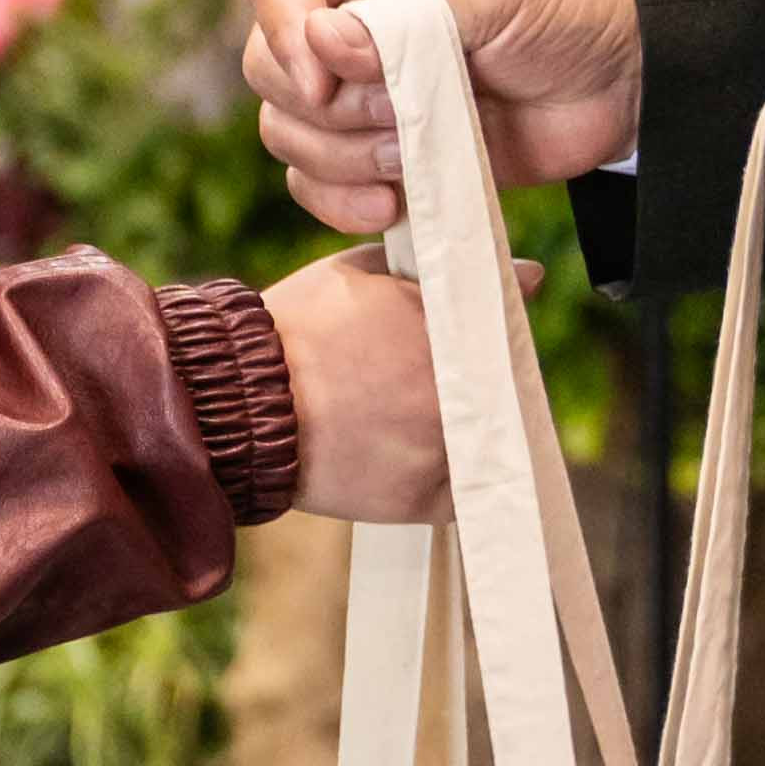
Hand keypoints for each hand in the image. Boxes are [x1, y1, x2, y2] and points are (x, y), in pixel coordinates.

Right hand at [235, 0, 643, 233]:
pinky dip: (339, 200)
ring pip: (288, 129)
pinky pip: (318, 183)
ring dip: (341, 156)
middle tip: (398, 111)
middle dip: (326, 104)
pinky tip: (390, 204)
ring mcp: (365, 84)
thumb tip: (322, 50)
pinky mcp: (386, 147)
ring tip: (411, 153)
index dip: (286, 32)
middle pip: (269, 65)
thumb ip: (407, 19)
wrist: (633, 69)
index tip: (324, 78)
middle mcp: (348, 12)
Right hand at [261, 245, 516, 522]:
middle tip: (416, 380)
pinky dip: (440, 475)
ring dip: (459, 428)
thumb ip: (442, 265)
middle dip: (475, 382)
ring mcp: (446, 448)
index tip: (463, 338)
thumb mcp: (363, 272)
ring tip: (396, 416)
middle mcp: (459, 390)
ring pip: (485, 440)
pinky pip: (459, 490)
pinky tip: (395, 452)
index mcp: (448, 326)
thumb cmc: (295, 330)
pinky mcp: (428, 500)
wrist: (234, 405)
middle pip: (504, 389)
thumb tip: (530, 273)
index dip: (487, 334)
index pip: (505, 331)